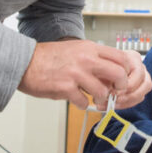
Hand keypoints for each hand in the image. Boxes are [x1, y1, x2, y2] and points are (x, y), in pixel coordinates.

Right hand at [18, 39, 146, 109]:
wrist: (25, 62)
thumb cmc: (49, 57)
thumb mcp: (76, 49)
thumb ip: (93, 58)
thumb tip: (109, 72)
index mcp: (89, 48)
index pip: (120, 57)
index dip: (125, 71)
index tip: (122, 78)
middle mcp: (86, 59)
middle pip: (118, 74)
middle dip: (120, 87)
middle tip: (114, 92)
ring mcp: (76, 74)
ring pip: (103, 92)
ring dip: (100, 99)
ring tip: (92, 98)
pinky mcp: (66, 88)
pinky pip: (84, 102)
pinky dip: (82, 104)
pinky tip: (75, 99)